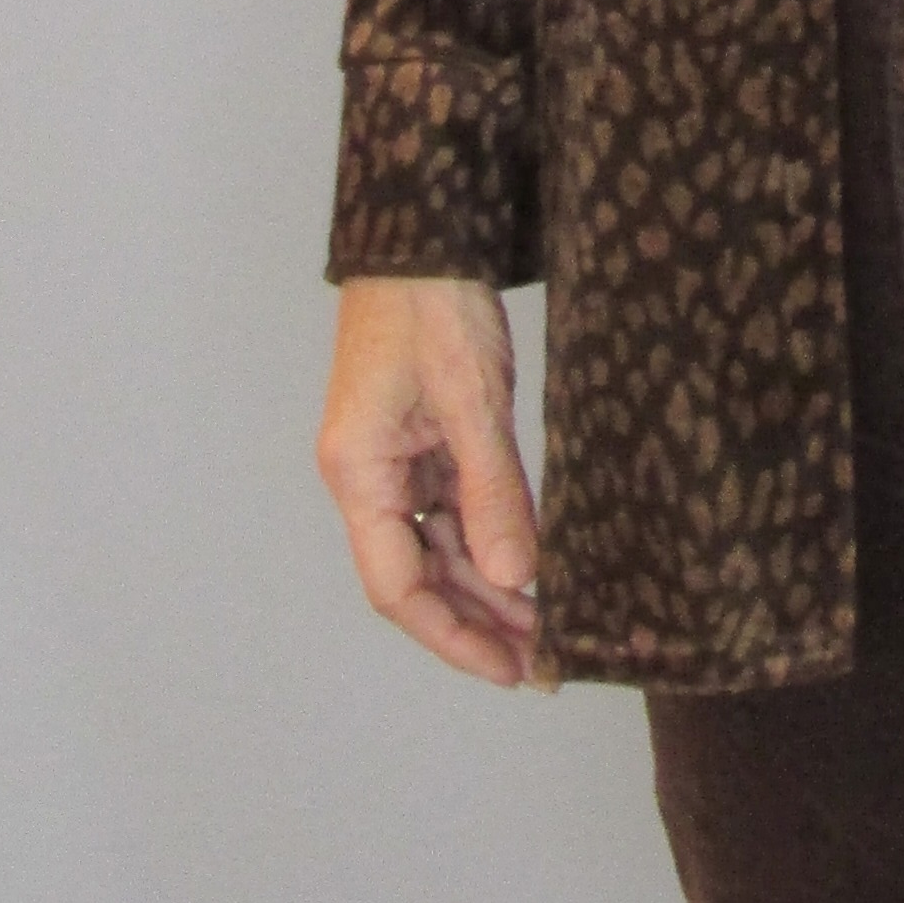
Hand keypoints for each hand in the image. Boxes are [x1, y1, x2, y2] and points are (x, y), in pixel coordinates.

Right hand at [317, 275, 542, 684]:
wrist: (427, 232)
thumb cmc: (432, 303)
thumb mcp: (473, 401)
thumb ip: (493, 493)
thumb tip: (517, 578)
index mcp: (357, 473)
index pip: (397, 586)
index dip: (453, 637)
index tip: (509, 670)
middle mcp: (366, 477)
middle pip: (417, 578)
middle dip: (477, 624)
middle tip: (543, 665)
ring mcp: (393, 461)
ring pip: (437, 550)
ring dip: (487, 590)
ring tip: (546, 629)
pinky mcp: (421, 441)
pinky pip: (452, 511)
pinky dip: (489, 543)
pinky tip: (531, 570)